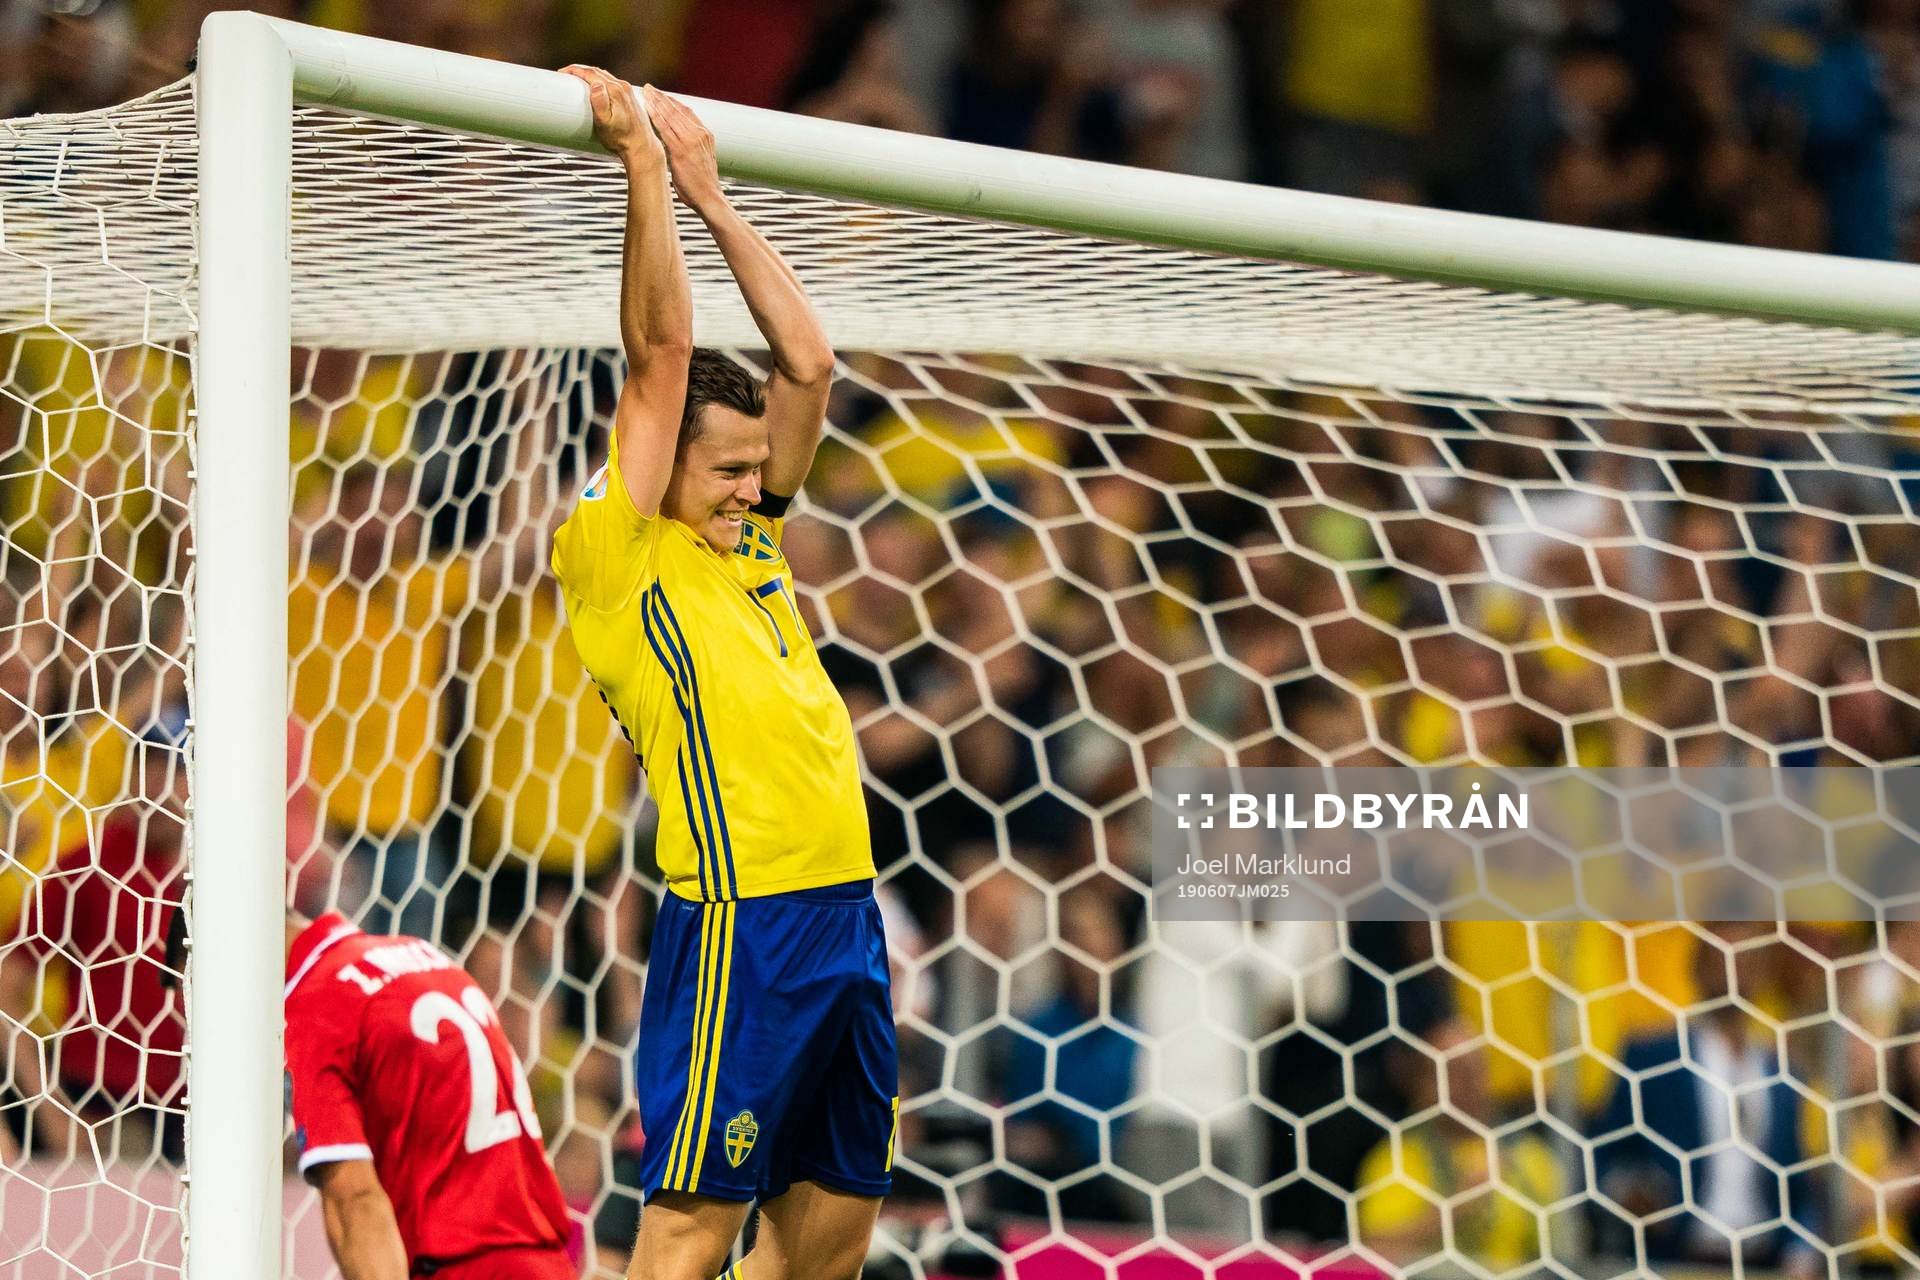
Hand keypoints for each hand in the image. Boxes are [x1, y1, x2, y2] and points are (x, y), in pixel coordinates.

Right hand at [562, 65, 660, 166]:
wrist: (641, 147)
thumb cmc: (621, 139)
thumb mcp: (605, 124)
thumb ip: (600, 104)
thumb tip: (596, 84)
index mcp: (615, 90)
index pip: (591, 73)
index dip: (575, 70)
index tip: (562, 73)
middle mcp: (623, 87)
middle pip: (597, 72)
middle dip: (579, 70)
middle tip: (565, 75)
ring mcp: (628, 92)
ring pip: (604, 76)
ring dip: (589, 75)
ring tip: (575, 79)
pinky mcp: (629, 98)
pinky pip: (611, 83)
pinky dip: (599, 80)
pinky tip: (593, 87)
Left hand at [641, 85, 723, 210]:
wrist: (710, 198)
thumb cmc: (703, 185)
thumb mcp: (700, 160)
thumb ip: (690, 148)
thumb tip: (676, 145)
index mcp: (705, 135)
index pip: (687, 111)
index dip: (672, 102)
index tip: (661, 95)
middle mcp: (700, 134)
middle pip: (677, 109)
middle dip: (662, 97)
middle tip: (649, 88)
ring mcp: (691, 140)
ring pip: (670, 115)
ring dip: (656, 102)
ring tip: (645, 93)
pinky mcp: (680, 149)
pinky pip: (665, 128)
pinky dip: (655, 117)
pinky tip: (646, 109)